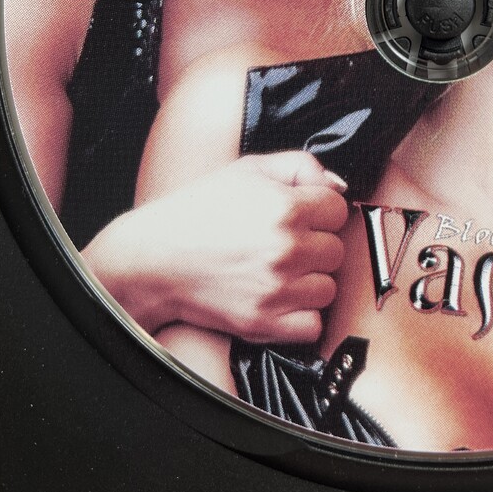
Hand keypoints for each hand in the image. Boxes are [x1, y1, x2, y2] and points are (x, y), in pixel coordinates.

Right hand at [85, 150, 347, 342]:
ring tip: (281, 271)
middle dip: (316, 245)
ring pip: (328, 289)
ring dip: (310, 281)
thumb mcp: (248, 169)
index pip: (339, 209)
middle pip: (336, 250)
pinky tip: (280, 298)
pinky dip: (301, 317)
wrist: (153, 258)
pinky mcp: (263, 323)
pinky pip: (313, 325)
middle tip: (287, 244)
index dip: (321, 210)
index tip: (302, 215)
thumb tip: (338, 186)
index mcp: (285, 207)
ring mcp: (276, 288)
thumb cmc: (198, 211)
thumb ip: (301, 166)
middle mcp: (286, 248)